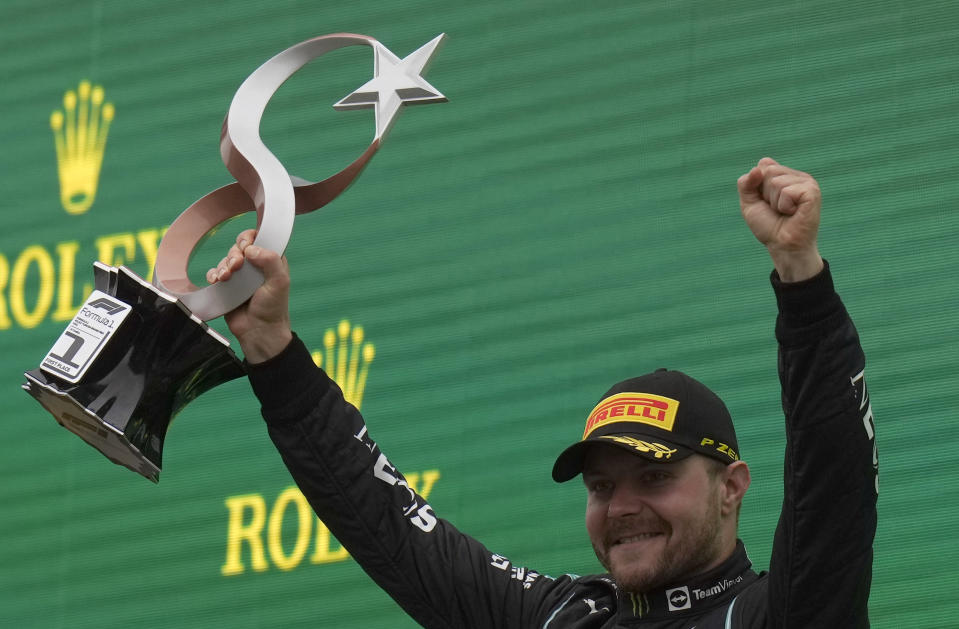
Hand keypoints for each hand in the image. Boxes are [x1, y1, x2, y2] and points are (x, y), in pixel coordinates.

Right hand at [206, 229, 292, 362]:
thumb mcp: (279, 282)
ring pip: (226, 259)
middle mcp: (255, 267)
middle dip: (234, 253)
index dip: (250, 238)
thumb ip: (270, 261)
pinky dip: (213, 274)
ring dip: (224, 265)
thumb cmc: (273, 308)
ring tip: (227, 278)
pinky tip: (217, 281)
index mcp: (271, 261)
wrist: (258, 332)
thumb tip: (251, 249)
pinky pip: (215, 273)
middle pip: (239, 247)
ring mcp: (240, 277)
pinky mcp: (227, 287)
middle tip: (237, 266)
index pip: (260, 238)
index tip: (246, 246)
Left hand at [737, 157, 823, 281]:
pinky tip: (793, 213)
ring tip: (785, 212)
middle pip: (768, 171)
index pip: (763, 165)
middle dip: (765, 194)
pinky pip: (787, 191)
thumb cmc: (769, 226)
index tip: (766, 202)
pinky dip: (784, 206)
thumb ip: (746, 183)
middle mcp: (797, 175)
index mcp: (784, 174)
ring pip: (776, 182)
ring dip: (774, 202)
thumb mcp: (749, 203)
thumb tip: (757, 169)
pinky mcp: (812, 191)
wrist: (782, 246)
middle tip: (776, 209)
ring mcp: (807, 182)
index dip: (757, 186)